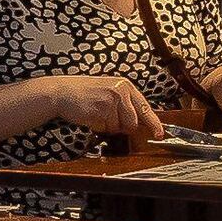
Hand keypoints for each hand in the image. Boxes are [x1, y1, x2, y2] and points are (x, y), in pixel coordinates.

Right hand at [45, 75, 164, 143]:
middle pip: (133, 123)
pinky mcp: (101, 110)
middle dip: (122, 126)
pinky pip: (106, 129)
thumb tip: (140, 122)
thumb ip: (125, 104)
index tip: (160, 134)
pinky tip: (90, 116)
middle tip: (106, 117)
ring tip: (96, 113)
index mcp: (125, 86)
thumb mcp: (108, 92)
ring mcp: (111, 100)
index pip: (145, 107)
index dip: (154, 124)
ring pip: (119, 128)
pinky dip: (98, 127)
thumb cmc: (84, 93)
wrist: (61, 92)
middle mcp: (121, 91)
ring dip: (108, 126)